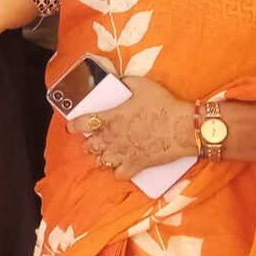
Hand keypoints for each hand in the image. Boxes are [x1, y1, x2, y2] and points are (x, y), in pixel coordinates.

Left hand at [67, 74, 195, 178]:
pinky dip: (117, 171)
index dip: (73, 125)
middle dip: (90, 142)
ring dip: (101, 156)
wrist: (183, 127)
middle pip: (89, 146)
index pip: (81, 124)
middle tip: (97, 138)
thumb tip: (120, 81)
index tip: (72, 126)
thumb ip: (126, 82)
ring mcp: (122, 154)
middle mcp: (111, 138)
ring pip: (100, 161)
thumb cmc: (163, 105)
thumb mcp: (143, 85)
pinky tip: (121, 165)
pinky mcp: (135, 166)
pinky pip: (118, 174)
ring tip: (107, 151)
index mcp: (109, 118)